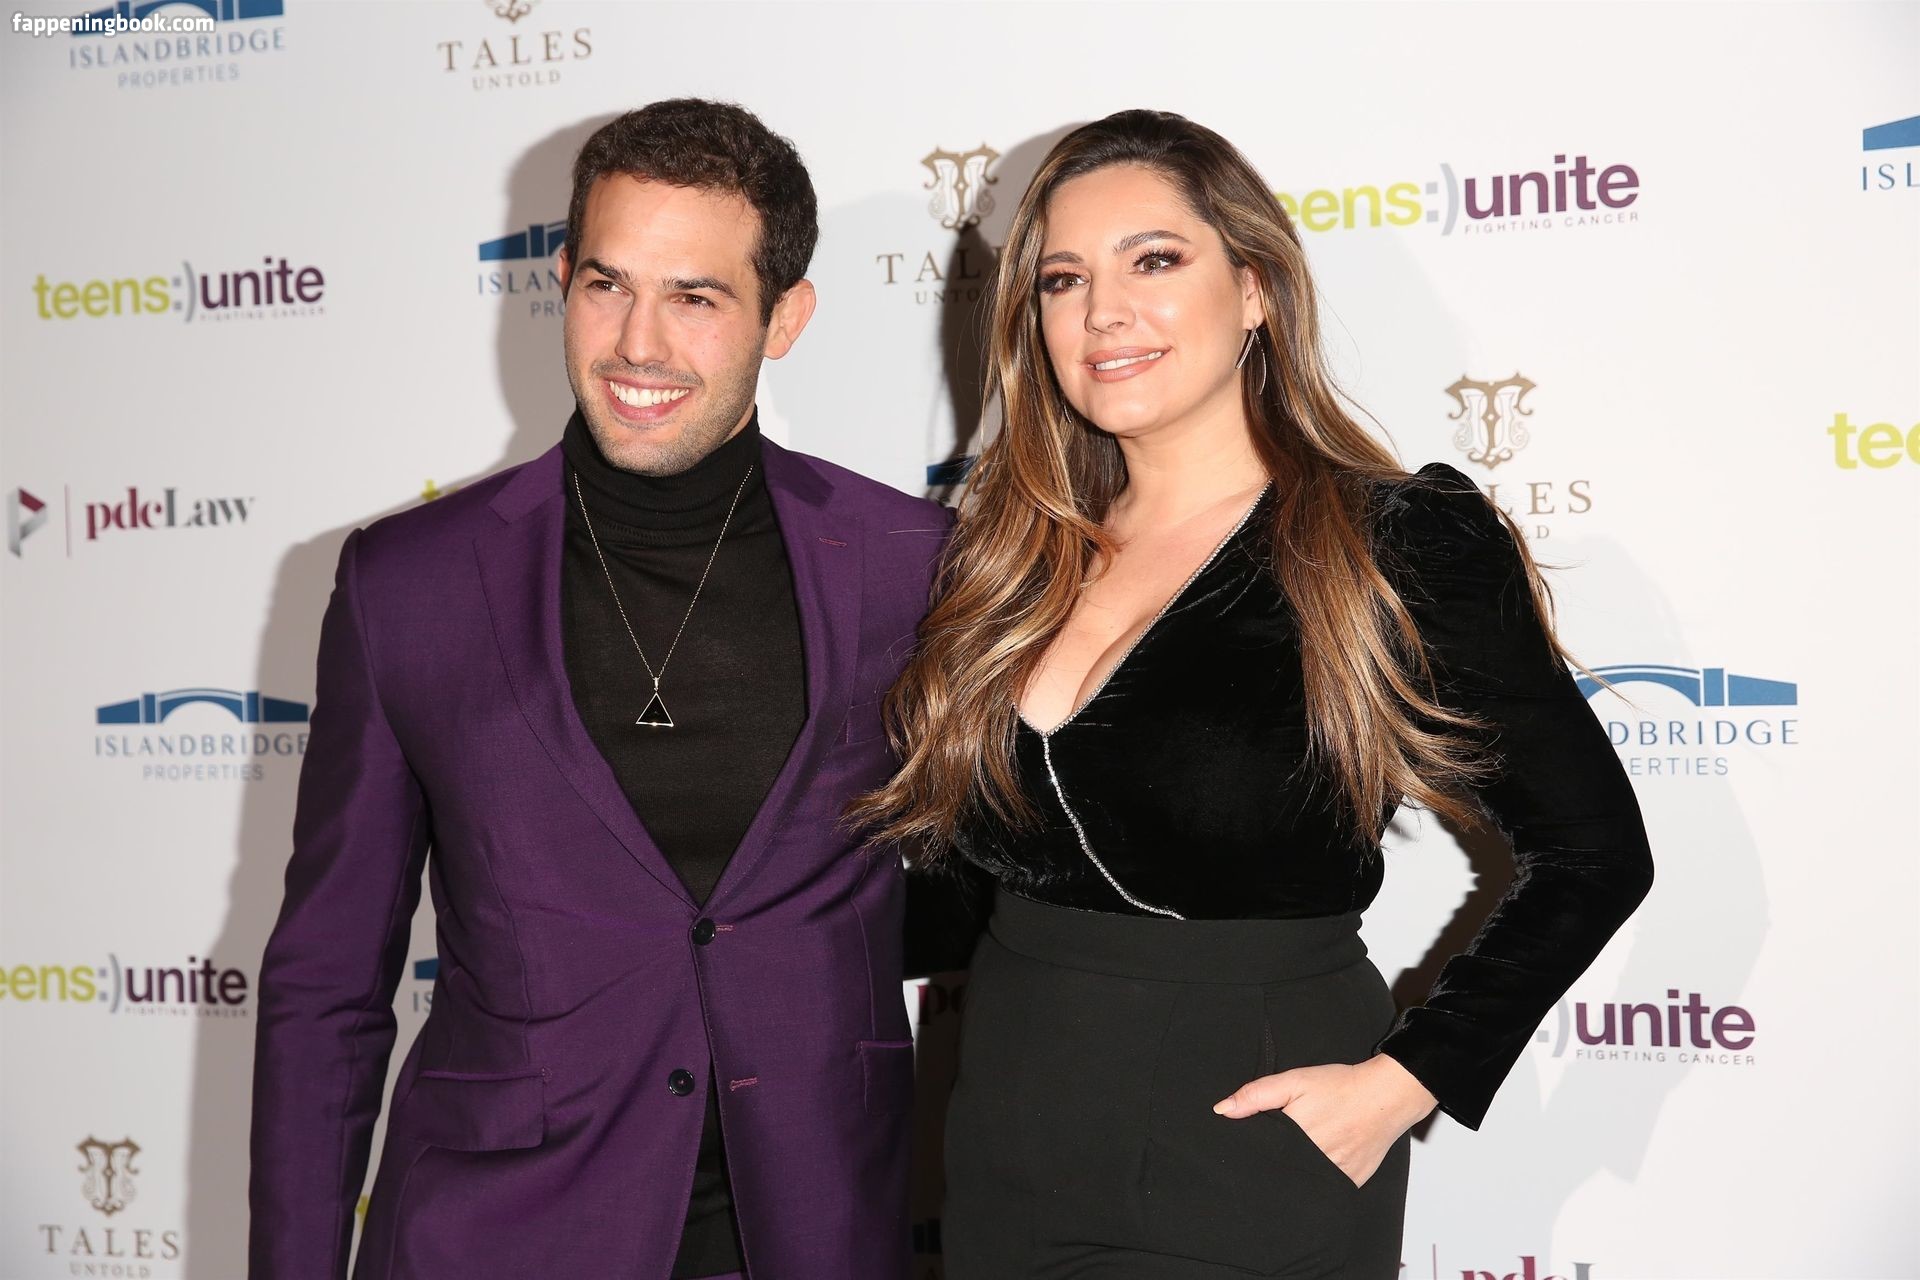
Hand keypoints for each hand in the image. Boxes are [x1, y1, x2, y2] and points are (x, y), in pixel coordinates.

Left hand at [1212, 1054, 1436, 1187]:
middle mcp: (1314, 1161)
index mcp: (1294, 1138)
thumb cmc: (1342, 1086)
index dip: (1250, 1157)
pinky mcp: (1350, 1183)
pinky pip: (1325, 1188)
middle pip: (1279, 1173)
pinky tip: (1311, 1169)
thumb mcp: (1295, 1081)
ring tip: (1291, 1162)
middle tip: (1270, 1156)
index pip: (1261, 1158)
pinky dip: (1316, 1181)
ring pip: (1301, 1183)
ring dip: (1292, 1175)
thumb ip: (1257, 1096)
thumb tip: (1222, 1110)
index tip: (1240, 1156)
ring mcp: (1334, 1176)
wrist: (1387, 1096)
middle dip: (1270, 1168)